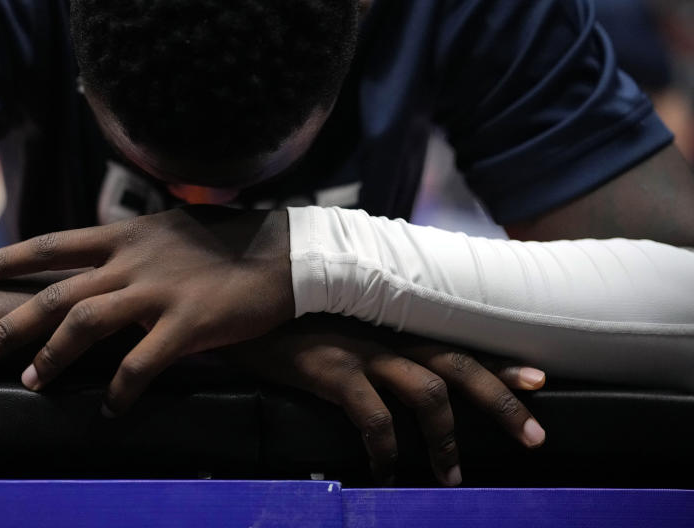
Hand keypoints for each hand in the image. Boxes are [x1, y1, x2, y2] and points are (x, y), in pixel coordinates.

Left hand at [0, 206, 293, 415]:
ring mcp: (158, 291)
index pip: (52, 243)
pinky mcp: (187, 323)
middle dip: (6, 325)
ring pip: (85, 324)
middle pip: (55, 293)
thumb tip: (100, 260)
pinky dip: (120, 390)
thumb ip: (130, 245)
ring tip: (28, 383)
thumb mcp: (169, 230)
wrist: (281, 253)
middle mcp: (132, 260)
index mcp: (125, 235)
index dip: (6, 259)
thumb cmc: (225, 242)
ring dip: (51, 357)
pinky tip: (110, 410)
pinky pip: (141, 364)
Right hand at [227, 316, 546, 485]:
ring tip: (452, 476)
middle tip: (535, 438)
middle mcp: (386, 331)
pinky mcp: (329, 370)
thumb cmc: (287, 312)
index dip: (499, 362)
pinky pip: (372, 419)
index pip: (457, 338)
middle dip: (502, 402)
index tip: (539, 381)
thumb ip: (368, 328)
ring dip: (447, 441)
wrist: (238, 302)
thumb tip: (397, 355)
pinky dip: (385, 451)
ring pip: (427, 394)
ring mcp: (359, 349)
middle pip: (459, 365)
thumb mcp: (335, 315)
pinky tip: (383, 472)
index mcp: (391, 318)